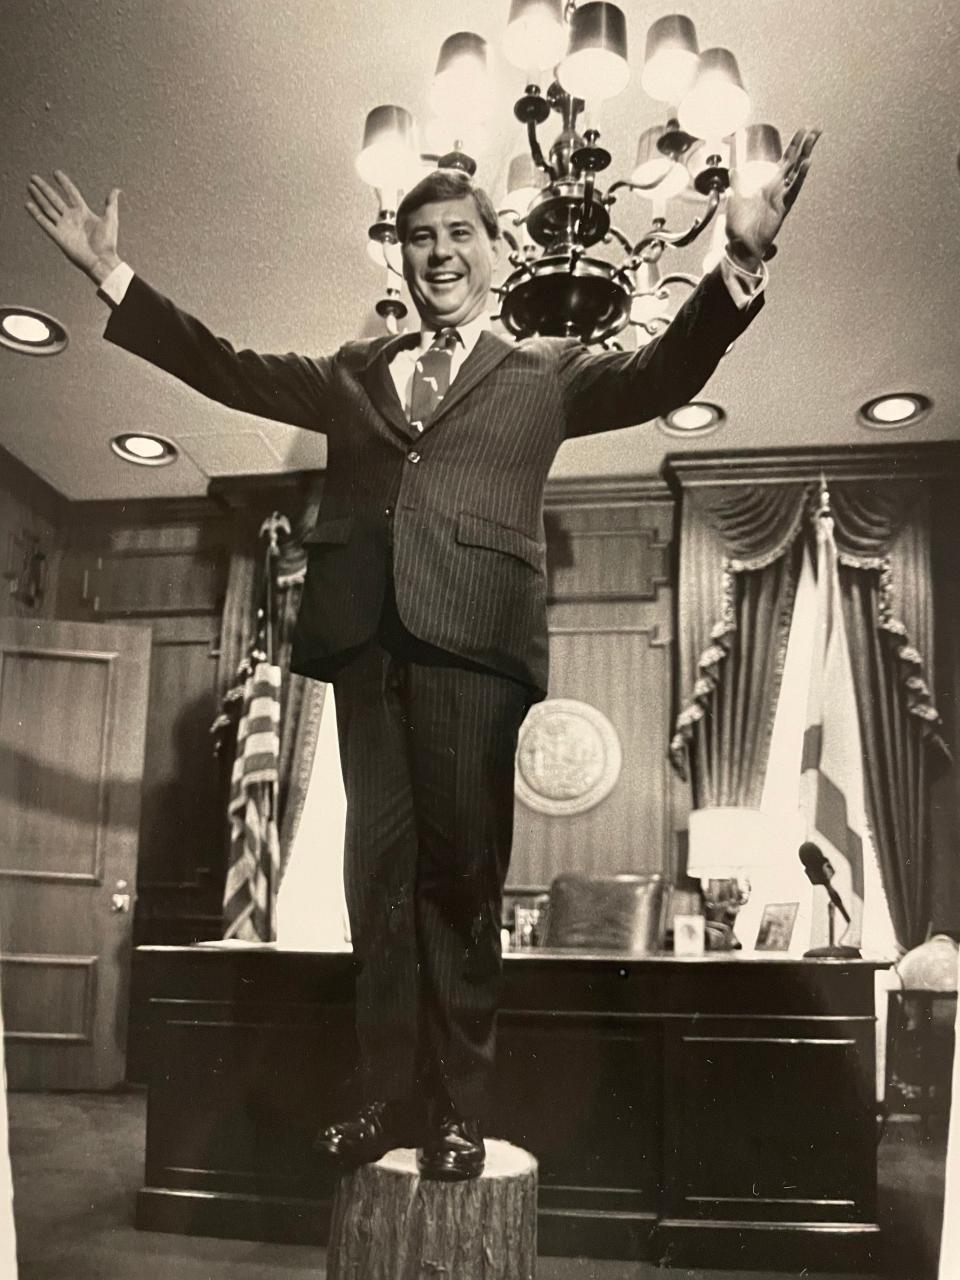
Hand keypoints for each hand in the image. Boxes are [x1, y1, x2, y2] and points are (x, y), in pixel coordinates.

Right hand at [26, 171, 121, 283]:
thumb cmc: (108, 243)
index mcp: (83, 212)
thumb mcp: (111, 219)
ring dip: (38, 197)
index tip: (56, 173)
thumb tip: (116, 190)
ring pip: (48, 208)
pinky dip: (36, 214)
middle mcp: (71, 218)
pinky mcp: (59, 236)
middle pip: (55, 199)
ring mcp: (64, 226)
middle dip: (44, 188)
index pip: (71, 193)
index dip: (64, 183)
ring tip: (30, 186)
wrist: (103, 260)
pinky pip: (45, 223)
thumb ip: (111, 204)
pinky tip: (28, 205)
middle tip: (34, 177)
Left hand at [725, 128, 820, 270]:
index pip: (786, 161)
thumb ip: (738, 182)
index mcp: (770, 184)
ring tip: (813, 141)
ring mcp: (782, 198)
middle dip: (806, 145)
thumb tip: (734, 170)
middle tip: (817, 130)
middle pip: (795, 162)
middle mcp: (779, 189)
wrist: (740, 245)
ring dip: (805, 156)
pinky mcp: (782, 208)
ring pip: (797, 173)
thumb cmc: (740, 225)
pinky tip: (806, 164)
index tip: (804, 131)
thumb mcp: (735, 197)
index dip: (795, 145)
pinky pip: (793, 190)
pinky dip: (799, 177)